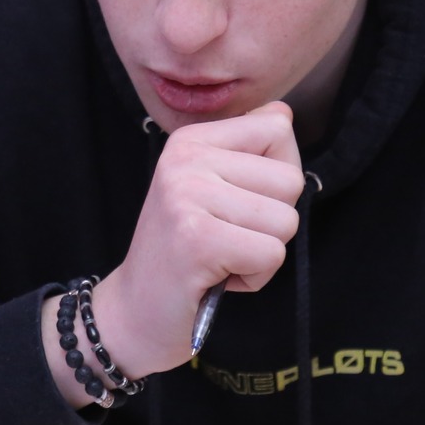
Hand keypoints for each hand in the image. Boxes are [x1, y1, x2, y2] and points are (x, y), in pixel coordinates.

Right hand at [42, 102, 303, 401]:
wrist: (134, 312)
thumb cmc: (184, 252)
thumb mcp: (211, 188)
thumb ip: (249, 151)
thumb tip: (284, 113)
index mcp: (190, 139)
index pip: (278, 129)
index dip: (276, 179)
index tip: (235, 204)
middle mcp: (185, 159)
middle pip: (290, 180)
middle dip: (271, 221)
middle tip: (225, 238)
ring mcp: (187, 196)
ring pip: (285, 221)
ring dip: (262, 253)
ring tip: (220, 258)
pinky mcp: (197, 239)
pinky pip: (271, 254)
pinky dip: (254, 278)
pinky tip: (217, 277)